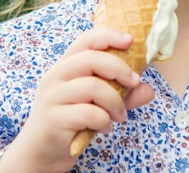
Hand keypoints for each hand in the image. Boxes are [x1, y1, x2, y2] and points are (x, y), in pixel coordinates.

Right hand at [0, 28, 154, 172]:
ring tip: (120, 116)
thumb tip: (148, 89)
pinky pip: (89, 114)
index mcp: (65, 66)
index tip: (131, 41)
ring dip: (115, 102)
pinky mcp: (54, 119)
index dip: (109, 36)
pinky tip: (104, 128)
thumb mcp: (99, 104)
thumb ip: (123, 94)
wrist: (40, 152)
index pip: (86, 40)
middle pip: (91, 58)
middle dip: (120, 68)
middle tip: (135, 82)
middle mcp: (55, 76)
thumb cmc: (71, 122)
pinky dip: (104, 121)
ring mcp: (52, 97)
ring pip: (93, 86)